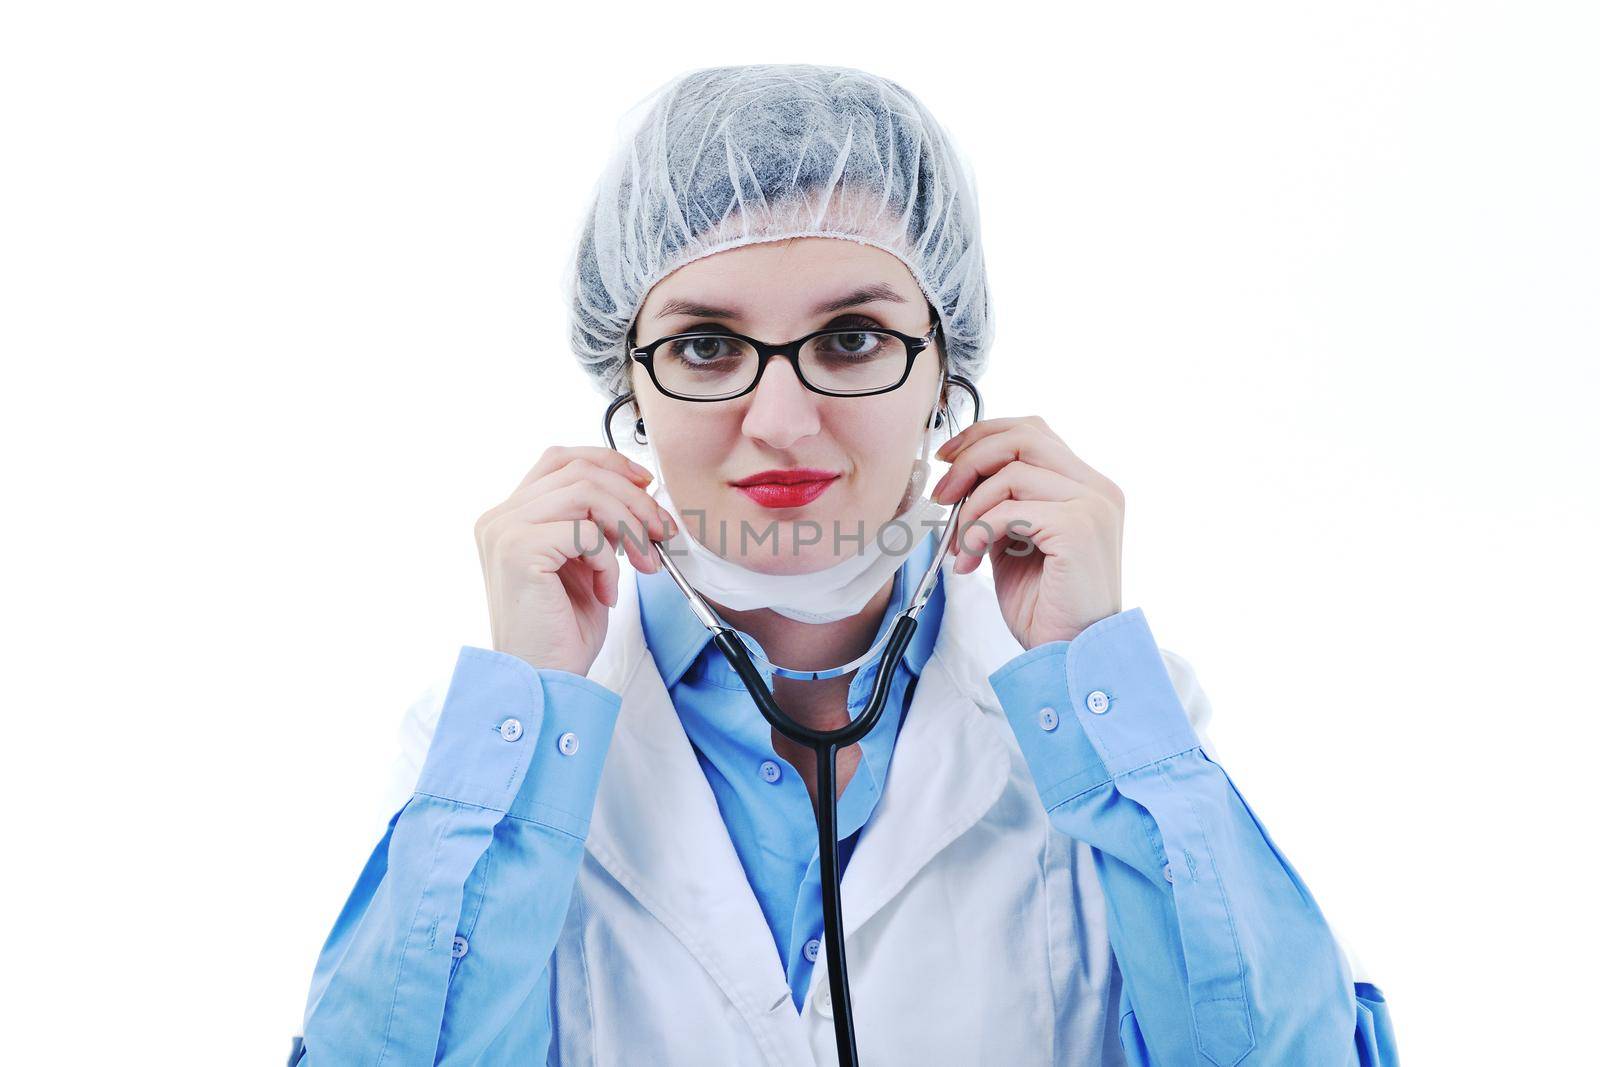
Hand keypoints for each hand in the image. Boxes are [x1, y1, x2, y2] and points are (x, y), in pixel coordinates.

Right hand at [474, 446, 675, 674]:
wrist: (542, 679)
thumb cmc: (562, 629)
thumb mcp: (585, 562)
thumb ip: (596, 522)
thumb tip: (641, 489)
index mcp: (511, 515)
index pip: (560, 459)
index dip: (608, 462)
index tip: (646, 485)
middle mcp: (500, 517)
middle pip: (580, 471)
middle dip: (633, 498)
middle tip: (662, 531)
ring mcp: (504, 531)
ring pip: (586, 493)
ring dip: (629, 526)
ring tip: (644, 563)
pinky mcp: (518, 550)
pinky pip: (585, 532)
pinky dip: (608, 561)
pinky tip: (606, 593)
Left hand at [930, 416, 1123, 647]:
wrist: (1071, 654)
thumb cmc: (1045, 605)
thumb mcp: (1016, 540)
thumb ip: (1002, 502)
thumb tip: (961, 474)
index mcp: (1087, 485)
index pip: (1033, 432)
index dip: (984, 436)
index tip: (948, 458)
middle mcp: (1097, 488)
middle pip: (1022, 437)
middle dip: (971, 460)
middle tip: (942, 495)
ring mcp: (1093, 505)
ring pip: (1011, 473)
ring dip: (971, 508)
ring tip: (959, 546)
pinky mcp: (1078, 528)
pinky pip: (1010, 511)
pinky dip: (977, 533)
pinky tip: (969, 561)